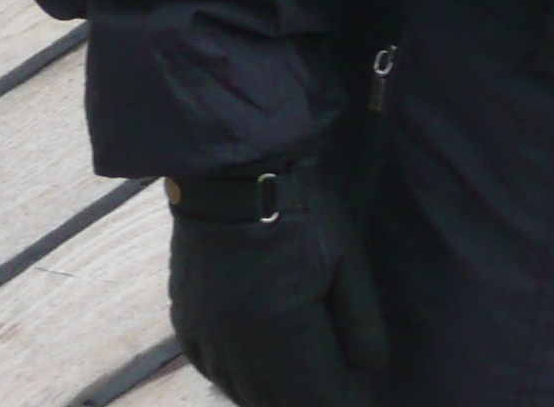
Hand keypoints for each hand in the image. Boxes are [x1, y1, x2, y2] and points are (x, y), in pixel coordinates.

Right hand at [167, 151, 388, 406]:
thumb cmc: (298, 208)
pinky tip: (259, 366)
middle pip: (279, 405)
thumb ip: (361, 324)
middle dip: (312, 401)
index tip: (364, 397)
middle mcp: (237, 347)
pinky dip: (239, 379)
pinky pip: (212, 372)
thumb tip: (369, 374)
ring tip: (305, 382)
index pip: (318, 401)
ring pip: (244, 396)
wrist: (229, 170)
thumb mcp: (346, 259)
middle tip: (338, 387)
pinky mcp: (185, 323)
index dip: (346, 404)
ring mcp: (205, 337)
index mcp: (281, 332)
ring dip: (275, 396)